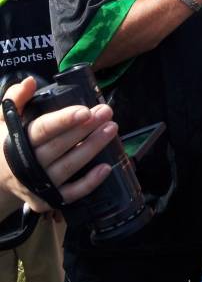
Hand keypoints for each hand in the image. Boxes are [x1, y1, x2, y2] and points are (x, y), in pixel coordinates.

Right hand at [0, 77, 117, 213]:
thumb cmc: (5, 143)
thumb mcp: (2, 120)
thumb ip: (15, 99)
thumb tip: (30, 82)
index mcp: (18, 142)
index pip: (42, 130)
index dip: (64, 120)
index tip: (85, 110)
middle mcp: (28, 165)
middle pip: (60, 146)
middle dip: (85, 128)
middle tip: (106, 112)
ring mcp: (38, 185)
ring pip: (69, 167)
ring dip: (92, 148)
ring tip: (111, 129)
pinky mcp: (48, 200)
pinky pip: (71, 194)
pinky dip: (89, 183)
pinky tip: (107, 167)